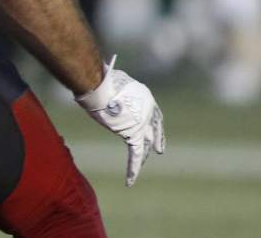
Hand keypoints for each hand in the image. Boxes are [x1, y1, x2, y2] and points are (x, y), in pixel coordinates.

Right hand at [76, 57, 164, 185]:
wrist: (101, 87)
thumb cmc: (101, 79)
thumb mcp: (113, 79)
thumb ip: (114, 85)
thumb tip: (102, 82)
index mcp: (146, 97)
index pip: (153, 113)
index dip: (153, 122)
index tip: (153, 128)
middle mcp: (148, 111)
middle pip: (153, 129)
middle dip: (156, 139)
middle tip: (159, 149)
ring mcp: (143, 124)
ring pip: (144, 144)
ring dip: (142, 157)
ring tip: (137, 170)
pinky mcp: (133, 134)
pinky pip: (134, 155)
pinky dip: (132, 169)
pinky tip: (130, 180)